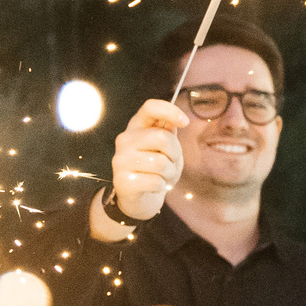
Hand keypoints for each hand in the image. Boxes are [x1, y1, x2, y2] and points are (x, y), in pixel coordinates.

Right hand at [107, 98, 187, 222]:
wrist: (141, 198)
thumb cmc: (157, 169)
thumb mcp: (167, 148)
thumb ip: (169, 133)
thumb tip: (175, 120)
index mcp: (136, 127)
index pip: (150, 108)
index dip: (170, 111)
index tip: (185, 122)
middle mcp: (124, 140)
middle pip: (162, 137)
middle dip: (175, 153)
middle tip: (171, 163)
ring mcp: (120, 160)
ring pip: (161, 162)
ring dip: (169, 173)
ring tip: (162, 176)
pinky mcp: (122, 180)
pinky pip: (156, 181)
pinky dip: (162, 186)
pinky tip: (153, 186)